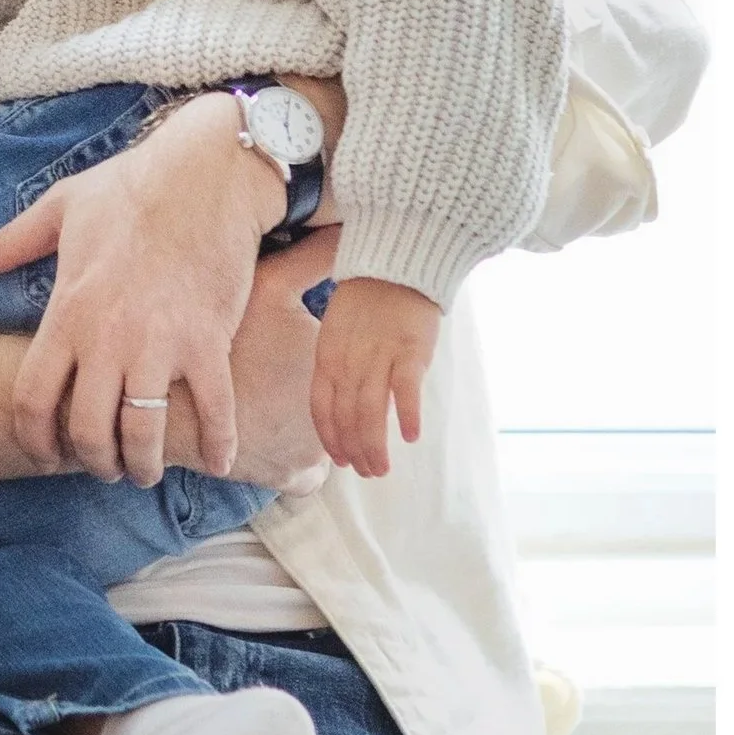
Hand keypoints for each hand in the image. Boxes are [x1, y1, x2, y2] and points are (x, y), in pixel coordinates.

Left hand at [0, 91, 283, 484]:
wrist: (207, 172)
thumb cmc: (132, 187)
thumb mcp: (60, 208)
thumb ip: (9, 243)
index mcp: (67, 311)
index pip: (32, 399)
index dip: (35, 440)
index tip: (47, 456)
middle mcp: (108, 337)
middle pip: (88, 430)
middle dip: (94, 461)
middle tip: (105, 465)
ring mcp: (160, 343)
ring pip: (143, 432)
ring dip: (143, 463)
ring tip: (146, 468)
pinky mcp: (209, 341)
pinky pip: (214, 409)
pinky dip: (218, 444)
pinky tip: (219, 460)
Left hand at [309, 274, 439, 476]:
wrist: (394, 263)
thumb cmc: (366, 298)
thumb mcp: (337, 331)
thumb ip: (339, 365)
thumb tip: (345, 400)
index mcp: (327, 356)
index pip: (322, 407)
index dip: (330, 438)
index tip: (340, 460)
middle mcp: (348, 362)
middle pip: (347, 416)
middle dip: (355, 450)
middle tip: (367, 472)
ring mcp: (378, 357)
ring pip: (372, 411)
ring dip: (375, 444)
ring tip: (382, 467)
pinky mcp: (410, 350)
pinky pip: (405, 389)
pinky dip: (407, 414)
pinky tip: (411, 436)